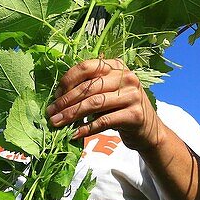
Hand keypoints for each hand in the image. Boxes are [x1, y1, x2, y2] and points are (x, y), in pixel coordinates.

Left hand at [45, 58, 160, 151]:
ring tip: (57, 123)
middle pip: (89, 87)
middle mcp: (127, 77)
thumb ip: (89, 88)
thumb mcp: (108, 92)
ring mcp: (133, 96)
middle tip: (51, 113)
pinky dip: (86, 128)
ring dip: (72, 114)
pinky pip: (104, 121)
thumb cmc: (121, 109)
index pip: (87, 67)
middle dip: (66, 101)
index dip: (68, 81)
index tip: (56, 96)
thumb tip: (57, 98)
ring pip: (94, 103)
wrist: (148, 130)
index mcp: (117, 66)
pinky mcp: (135, 115)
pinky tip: (74, 133)